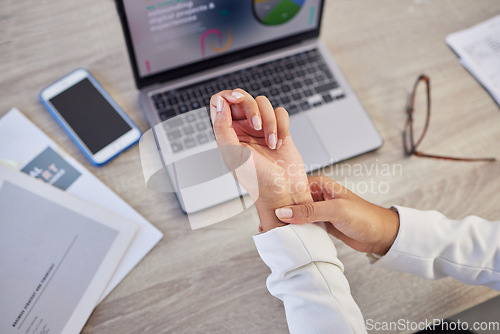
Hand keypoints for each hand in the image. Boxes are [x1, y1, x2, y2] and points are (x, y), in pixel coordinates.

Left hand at [210, 89, 312, 231]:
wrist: (283, 191)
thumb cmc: (256, 179)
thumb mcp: (233, 155)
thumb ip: (222, 127)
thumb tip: (221, 103)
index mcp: (226, 132)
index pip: (220, 102)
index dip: (227, 96)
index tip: (236, 101)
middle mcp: (242, 127)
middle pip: (243, 97)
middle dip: (251, 108)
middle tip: (256, 126)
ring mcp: (261, 127)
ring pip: (264, 102)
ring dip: (270, 122)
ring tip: (271, 142)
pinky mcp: (279, 128)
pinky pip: (281, 112)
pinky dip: (282, 125)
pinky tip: (280, 142)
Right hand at [274, 175, 399, 254]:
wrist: (381, 235)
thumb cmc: (365, 217)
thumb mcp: (336, 211)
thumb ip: (309, 211)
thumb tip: (284, 213)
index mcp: (319, 183)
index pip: (291, 188)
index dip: (278, 197)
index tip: (264, 207)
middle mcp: (316, 194)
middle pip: (290, 201)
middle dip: (279, 211)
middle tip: (264, 221)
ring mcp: (318, 209)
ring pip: (295, 215)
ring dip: (286, 222)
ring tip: (270, 229)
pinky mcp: (320, 223)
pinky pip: (303, 225)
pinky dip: (295, 230)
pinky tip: (285, 235)